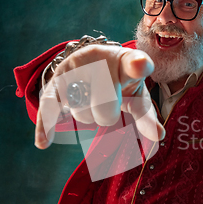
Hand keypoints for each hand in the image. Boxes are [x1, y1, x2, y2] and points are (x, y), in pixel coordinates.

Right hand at [35, 44, 165, 148]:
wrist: (91, 62)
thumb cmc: (119, 82)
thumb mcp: (135, 94)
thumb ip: (146, 115)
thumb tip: (159, 136)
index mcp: (126, 62)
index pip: (134, 64)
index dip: (138, 66)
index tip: (140, 66)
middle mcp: (99, 60)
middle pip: (106, 109)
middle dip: (107, 115)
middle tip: (107, 102)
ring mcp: (75, 69)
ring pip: (82, 115)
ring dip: (87, 116)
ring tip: (90, 98)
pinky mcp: (56, 82)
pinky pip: (50, 106)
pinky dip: (46, 125)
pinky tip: (43, 143)